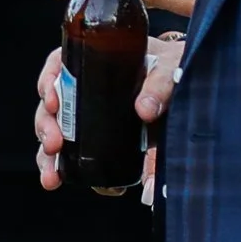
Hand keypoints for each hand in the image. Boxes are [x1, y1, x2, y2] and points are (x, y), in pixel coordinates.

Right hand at [34, 37, 183, 193]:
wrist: (195, 87)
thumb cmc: (178, 69)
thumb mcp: (171, 66)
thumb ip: (161, 86)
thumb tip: (145, 112)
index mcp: (99, 60)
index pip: (60, 63)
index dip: (49, 80)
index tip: (54, 100)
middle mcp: (89, 88)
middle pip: (52, 103)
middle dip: (45, 125)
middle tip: (54, 143)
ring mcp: (93, 117)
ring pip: (57, 131)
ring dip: (48, 154)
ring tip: (51, 175)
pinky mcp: (103, 142)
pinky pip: (75, 154)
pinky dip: (64, 169)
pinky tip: (59, 181)